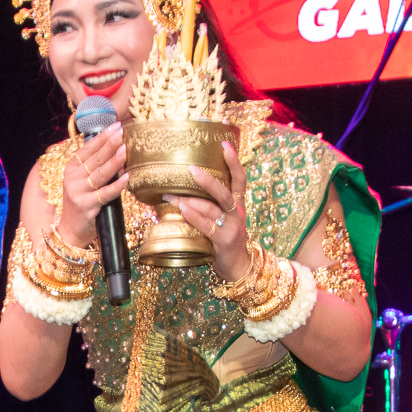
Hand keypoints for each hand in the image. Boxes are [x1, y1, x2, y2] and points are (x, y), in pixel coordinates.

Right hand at [58, 123, 126, 249]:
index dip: (102, 137)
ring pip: (100, 174)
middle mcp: (73, 179)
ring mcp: (79, 193)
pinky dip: (117, 185)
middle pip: (95, 159)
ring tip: (125, 149)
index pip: (87, 149)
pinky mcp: (87, 206)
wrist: (71, 230)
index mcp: (71, 169)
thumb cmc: (81, 203)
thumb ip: (94, 168)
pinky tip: (126, 177)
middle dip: (109, 144)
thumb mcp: (82, 182)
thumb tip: (117, 151)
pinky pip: (105, 194)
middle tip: (122, 132)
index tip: (115, 126)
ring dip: (114, 161)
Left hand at [176, 140, 250, 281]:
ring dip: (189, 200)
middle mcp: (237, 212)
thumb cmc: (226, 239)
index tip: (224, 144)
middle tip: (190, 169)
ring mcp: (232, 226)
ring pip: (211, 208)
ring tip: (171, 194)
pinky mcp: (224, 240)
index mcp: (238, 203)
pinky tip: (182, 210)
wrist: (238, 266)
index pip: (240, 178)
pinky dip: (194, 216)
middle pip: (225, 191)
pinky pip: (207, 225)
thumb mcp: (224, 217)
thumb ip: (211, 202)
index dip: (234, 161)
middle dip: (208, 180)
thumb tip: (185, 187)